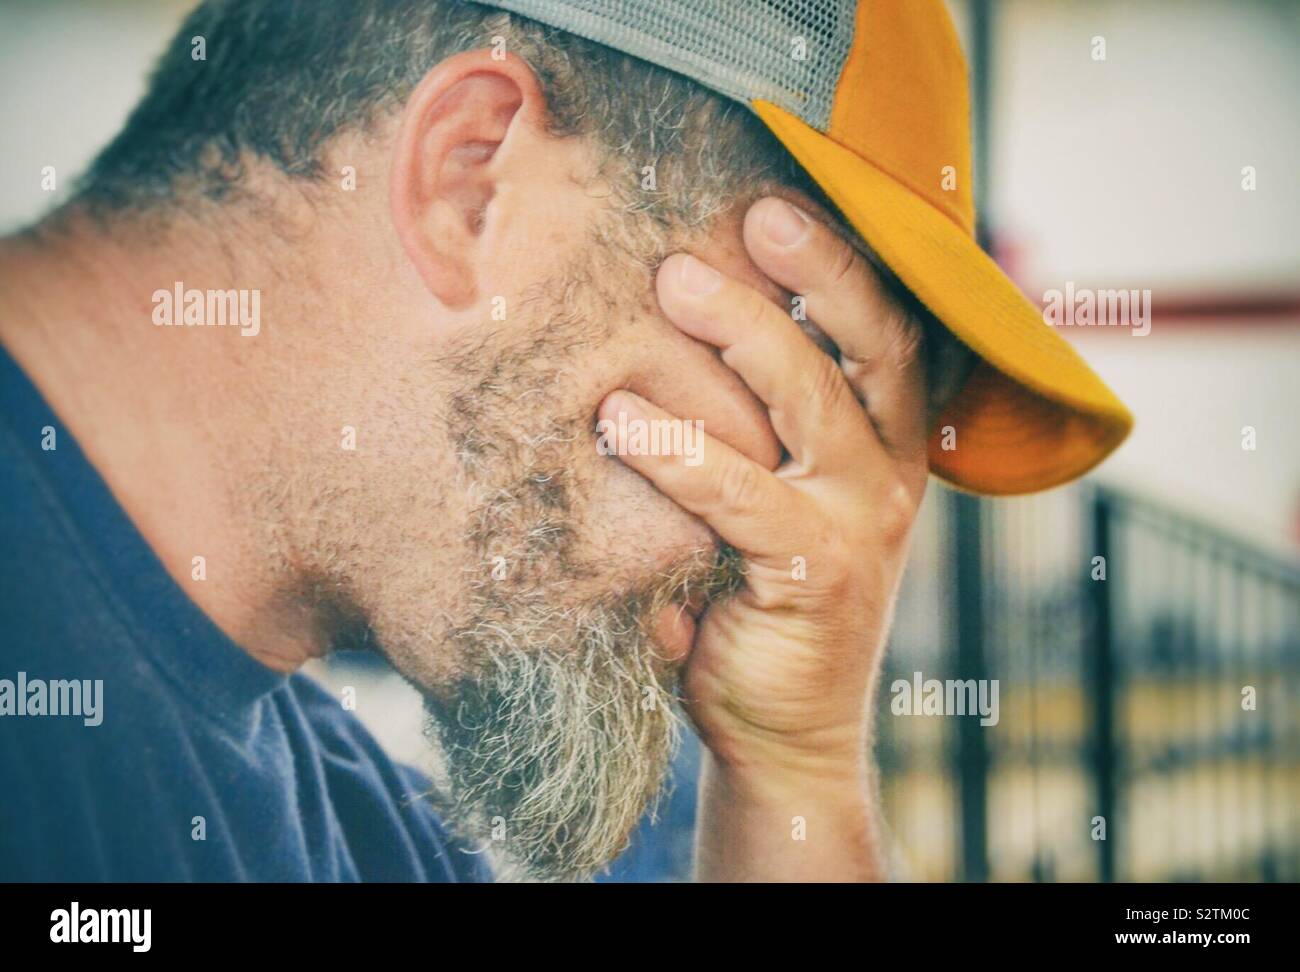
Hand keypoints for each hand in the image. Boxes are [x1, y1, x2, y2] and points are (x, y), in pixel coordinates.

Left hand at [599, 196, 929, 799]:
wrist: (781, 732)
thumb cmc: (754, 600)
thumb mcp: (764, 502)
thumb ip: (742, 435)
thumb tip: (646, 342)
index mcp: (881, 446)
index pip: (883, 334)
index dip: (846, 264)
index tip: (781, 202)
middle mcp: (886, 474)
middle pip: (870, 346)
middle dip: (815, 271)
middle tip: (747, 215)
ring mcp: (861, 523)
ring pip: (813, 402)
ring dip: (747, 333)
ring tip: (672, 282)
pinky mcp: (818, 574)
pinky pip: (743, 494)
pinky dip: (679, 452)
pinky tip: (618, 417)